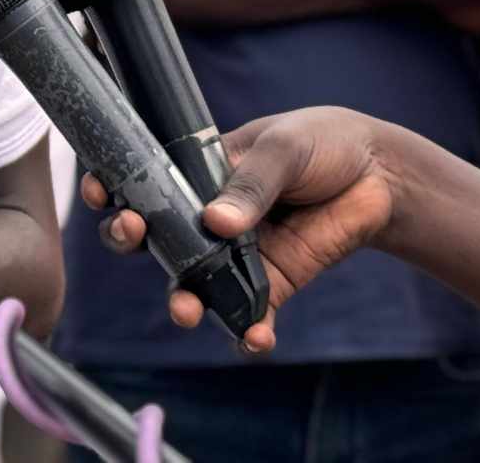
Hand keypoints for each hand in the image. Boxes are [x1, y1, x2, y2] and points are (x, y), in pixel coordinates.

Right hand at [80, 107, 403, 352]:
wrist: (379, 173)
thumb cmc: (321, 142)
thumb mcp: (283, 148)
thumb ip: (249, 183)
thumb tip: (217, 223)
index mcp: (198, 172)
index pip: (144, 181)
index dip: (114, 188)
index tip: (101, 192)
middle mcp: (206, 215)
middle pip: (155, 237)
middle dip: (132, 240)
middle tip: (132, 234)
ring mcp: (236, 252)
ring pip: (193, 283)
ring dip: (182, 300)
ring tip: (185, 310)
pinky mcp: (272, 280)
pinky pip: (248, 313)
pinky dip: (247, 331)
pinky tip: (254, 337)